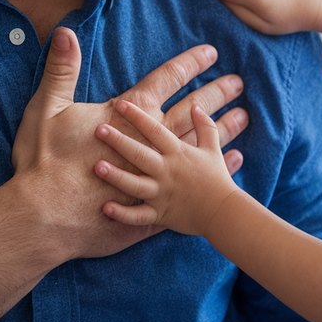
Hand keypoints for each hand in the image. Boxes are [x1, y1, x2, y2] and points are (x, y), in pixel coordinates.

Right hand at [10, 27, 246, 260]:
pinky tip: (231, 161)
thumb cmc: (44, 164)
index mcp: (126, 115)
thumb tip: (63, 31)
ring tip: (245, 116)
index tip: (211, 53)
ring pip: (196, 144)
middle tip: (239, 82)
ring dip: (221, 129)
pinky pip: (191, 181)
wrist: (46, 217)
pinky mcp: (154, 201)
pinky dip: (212, 168)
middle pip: (190, 111)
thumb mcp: (46, 108)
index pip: (165, 80)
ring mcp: (155, 172)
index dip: (188, 64)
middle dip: (215, 94)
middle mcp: (149, 141)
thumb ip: (61, 70)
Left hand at [94, 101, 240, 236]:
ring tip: (97, 167)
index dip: (137, 116)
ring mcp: (161, 193)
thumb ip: (205, 126)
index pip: (154, 130)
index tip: (119, 105)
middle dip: (118, 141)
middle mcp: (166, 171)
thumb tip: (197, 106)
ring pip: (134, 184)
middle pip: (139, 154)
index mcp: (177, 153)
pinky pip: (138, 216)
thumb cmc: (217, 179)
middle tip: (99, 130)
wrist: (224, 212)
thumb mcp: (212, 148)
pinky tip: (105, 208)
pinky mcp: (159, 214)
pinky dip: (122, 214)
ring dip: (116, 176)